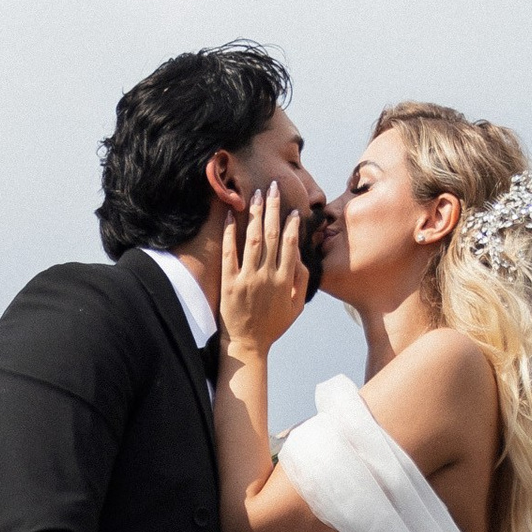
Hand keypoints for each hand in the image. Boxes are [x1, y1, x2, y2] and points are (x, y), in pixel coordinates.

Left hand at [219, 182, 308, 360]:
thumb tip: (300, 255)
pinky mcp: (229, 283)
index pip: (290, 244)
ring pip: (253, 240)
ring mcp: (247, 279)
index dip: (291, 224)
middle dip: (273, 208)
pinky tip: (232, 216)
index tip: (292, 209)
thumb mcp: (296, 307)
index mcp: (285, 281)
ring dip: (255, 215)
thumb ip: (301, 280)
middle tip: (272, 187)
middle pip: (272, 235)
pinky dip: (231, 233)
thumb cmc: (273, 326)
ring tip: (255, 194)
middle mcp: (267, 277)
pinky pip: (229, 253)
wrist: (247, 345)